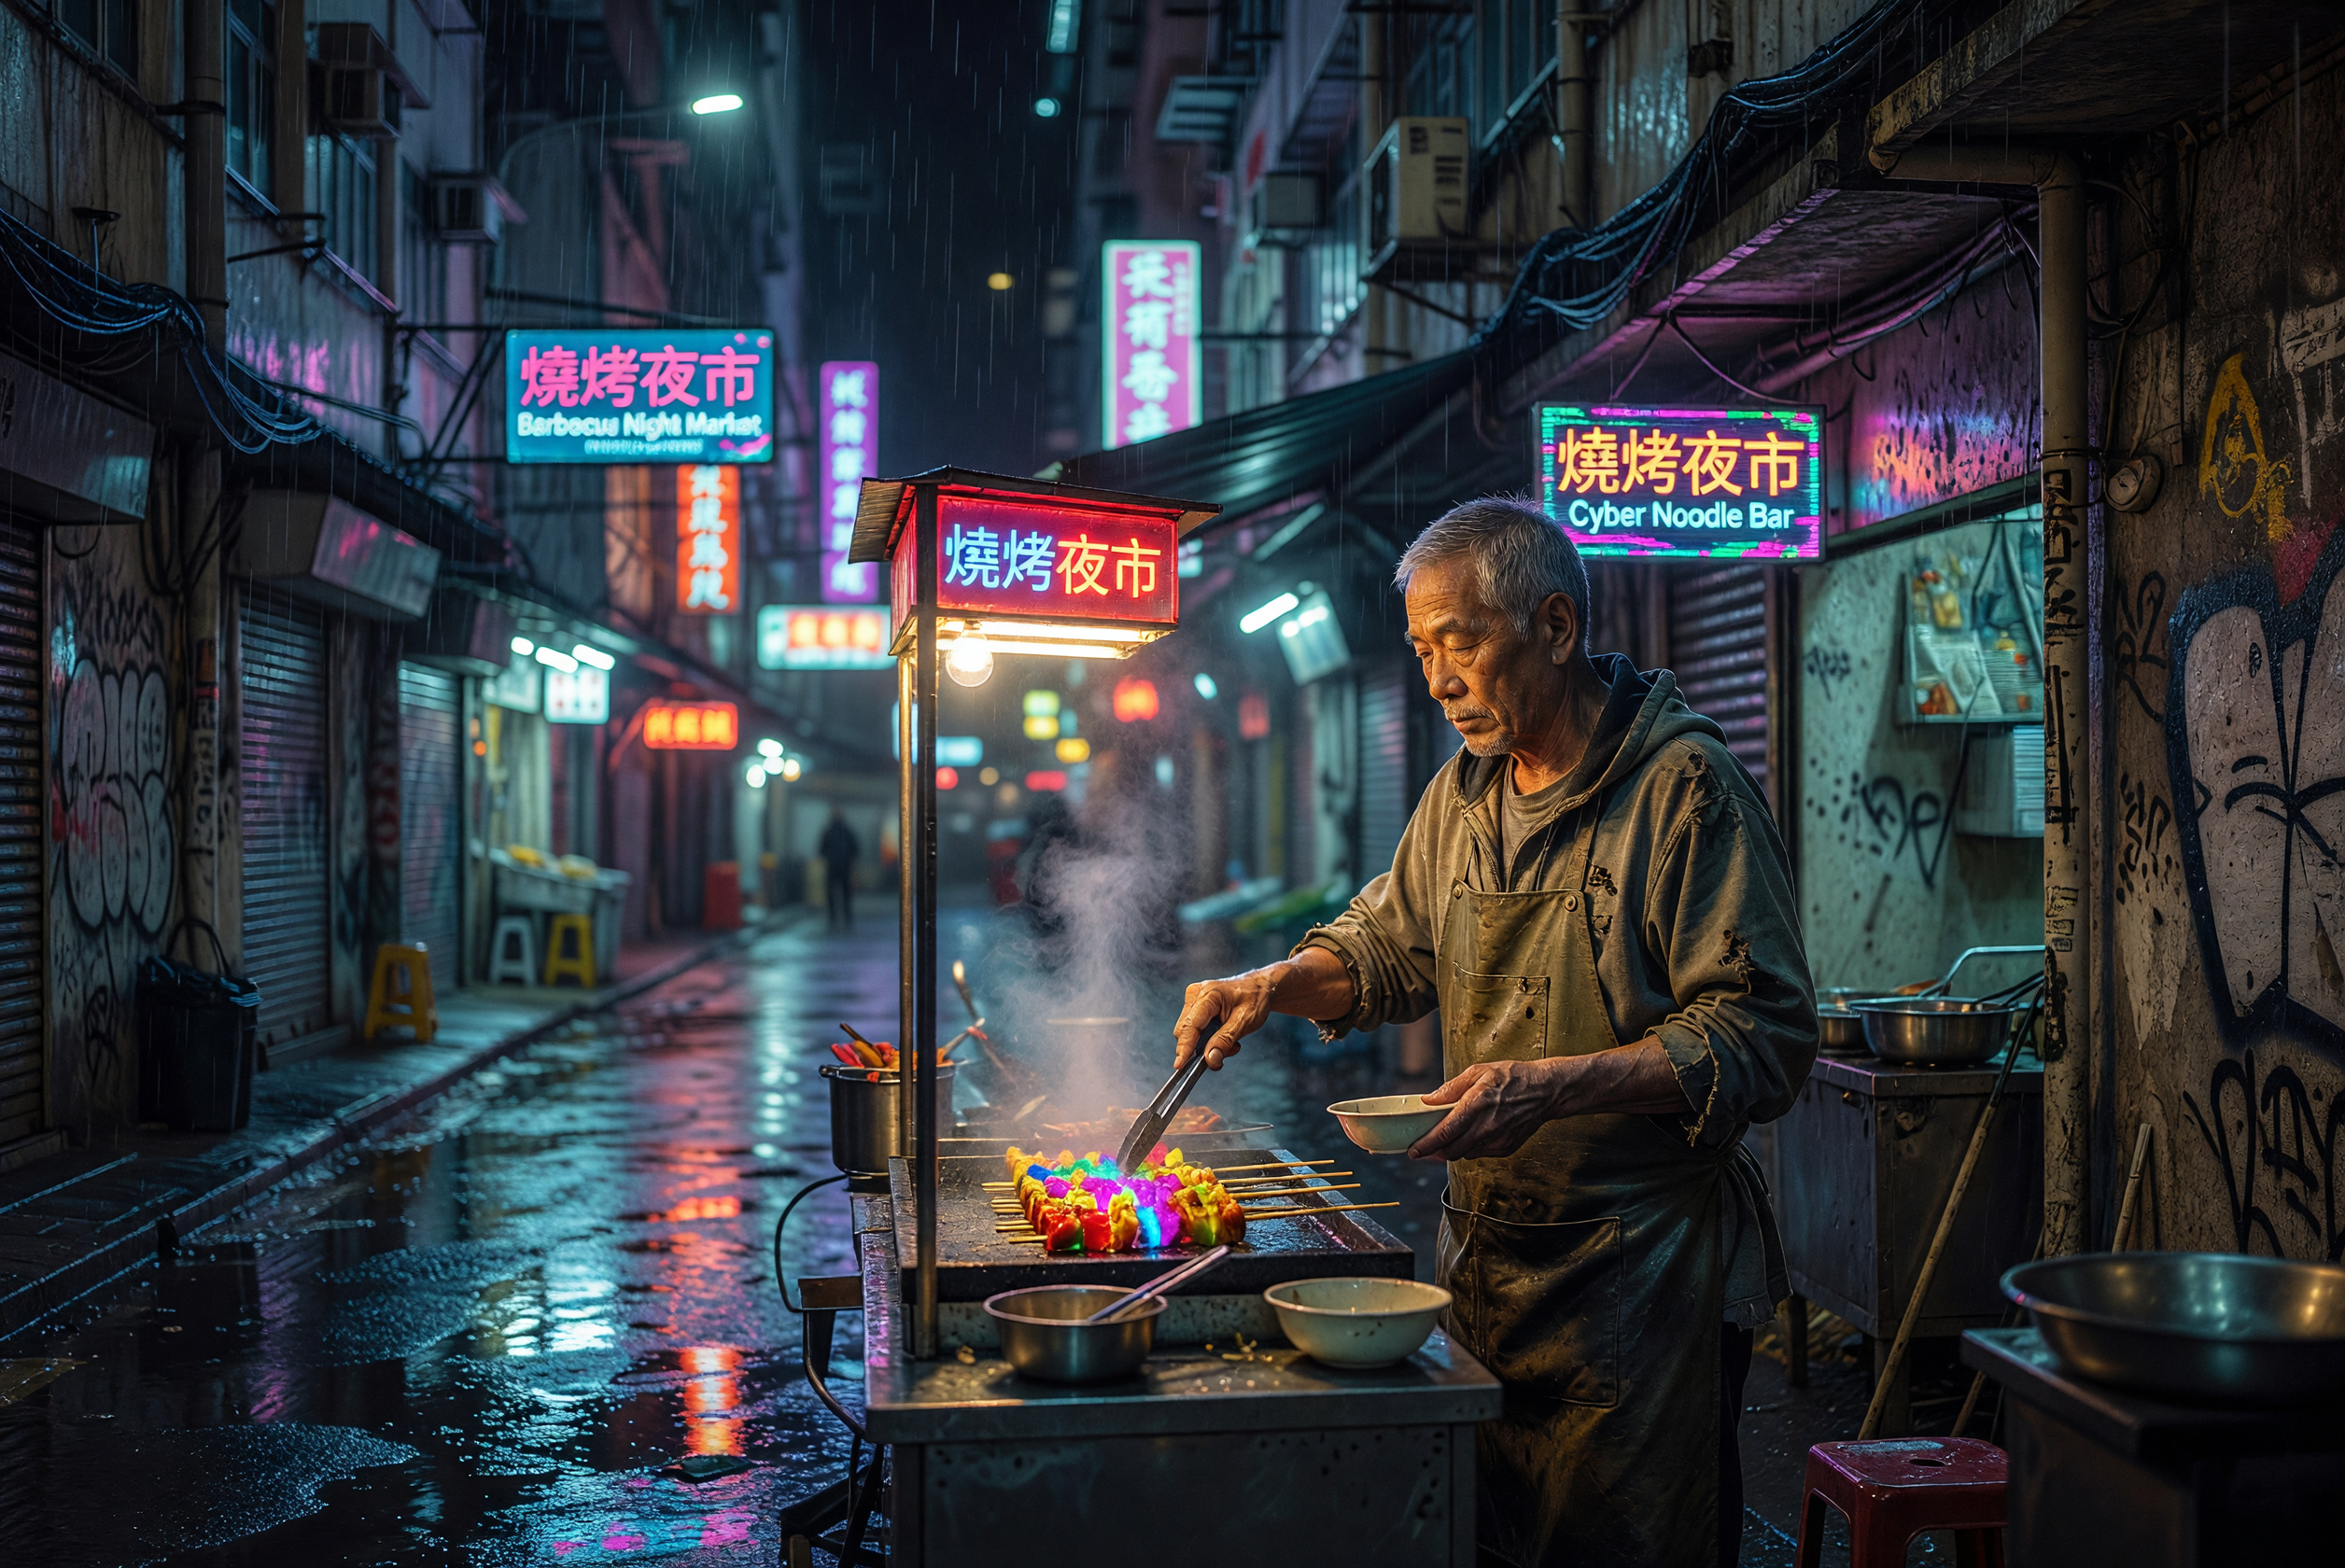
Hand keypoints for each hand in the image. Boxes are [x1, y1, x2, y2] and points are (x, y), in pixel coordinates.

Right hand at [1173, 966, 1286, 1070]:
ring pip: (1189, 1033)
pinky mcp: (1195, 1006)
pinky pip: (1194, 1030)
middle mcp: (1196, 994)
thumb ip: (1225, 1040)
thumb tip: (1209, 1059)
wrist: (1259, 988)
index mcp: (1208, 994)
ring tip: (1230, 1043)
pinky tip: (1224, 1036)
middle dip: (1202, 1048)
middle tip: (1226, 1053)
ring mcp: (1193, 999)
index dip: (1184, 1047)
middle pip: (1185, 1031)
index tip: (1180, 1065)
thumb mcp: (1244, 1022)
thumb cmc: (1254, 999)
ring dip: (1207, 1045)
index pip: (1191, 1025)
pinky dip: (1207, 1039)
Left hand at [1406, 1039, 1689, 1158]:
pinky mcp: (1507, 1148)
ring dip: (1452, 1151)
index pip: (1445, 1133)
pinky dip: (1471, 1148)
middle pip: (1452, 1151)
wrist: (1547, 1091)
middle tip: (1424, 1146)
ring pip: (1466, 1155)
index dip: (1426, 1145)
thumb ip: (1451, 1088)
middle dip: (1435, 1152)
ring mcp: (1498, 1140)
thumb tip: (1427, 1100)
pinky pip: (1481, 1154)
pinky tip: (1470, 1135)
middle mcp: (1487, 1127)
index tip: (1412, 1151)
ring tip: (1445, 1139)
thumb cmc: (1511, 1076)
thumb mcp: (1478, 1072)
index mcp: (1477, 1105)